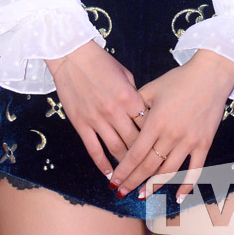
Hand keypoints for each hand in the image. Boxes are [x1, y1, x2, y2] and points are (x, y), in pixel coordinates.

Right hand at [47, 41, 147, 178]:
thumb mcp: (125, 74)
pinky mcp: (81, 124)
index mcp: (129, 97)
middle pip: (134, 141)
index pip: (147, 124)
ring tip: (133, 178)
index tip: (161, 149)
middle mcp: (115, 111)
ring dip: (125, 166)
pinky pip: (94, 149)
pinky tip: (109, 175)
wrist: (72, 56)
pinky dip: (102, 164)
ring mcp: (97, 119)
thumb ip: (135, 93)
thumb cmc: (100, 61)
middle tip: (152, 170)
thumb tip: (143, 110)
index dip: (155, 138)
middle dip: (144, 158)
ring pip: (115, 149)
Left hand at [110, 49, 233, 201]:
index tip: (114, 182)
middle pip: (149, 166)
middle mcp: (171, 135)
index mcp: (156, 121)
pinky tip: (177, 197)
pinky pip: (195, 170)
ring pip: (168, 172)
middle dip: (133, 182)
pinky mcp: (204, 144)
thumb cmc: (179, 79)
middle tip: (122, 193)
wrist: (210, 75)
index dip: (124, 170)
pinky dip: (186, 185)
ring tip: (142, 195)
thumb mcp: (152, 88)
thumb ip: (136, 105)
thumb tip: (122, 119)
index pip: (135, 153)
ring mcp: (189, 141)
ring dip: (154, 186)